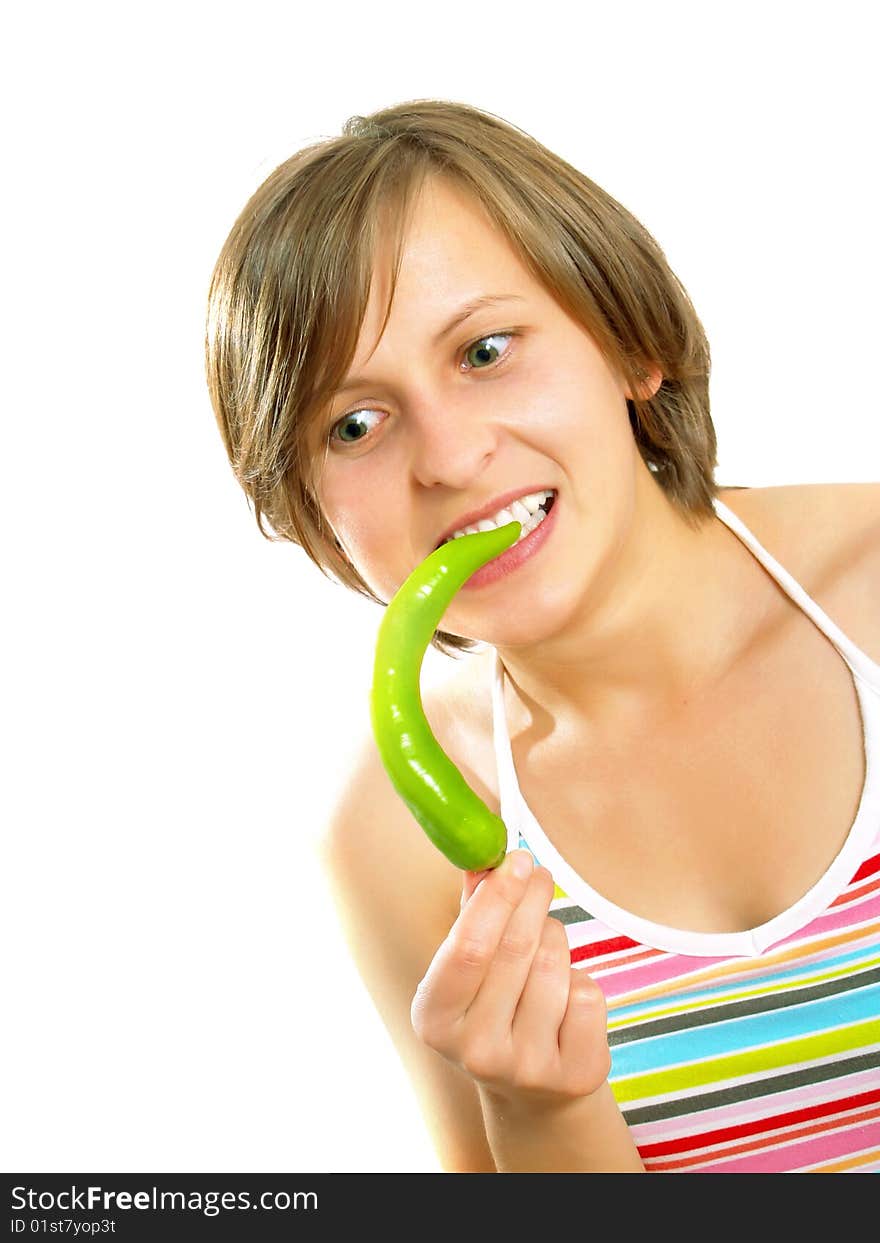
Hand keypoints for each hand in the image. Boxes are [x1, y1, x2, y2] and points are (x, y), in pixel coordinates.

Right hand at [410, 849, 610, 1110]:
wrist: (532, 1091)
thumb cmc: (493, 1006)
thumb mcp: (468, 967)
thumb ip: (472, 912)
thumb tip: (484, 857)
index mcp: (434, 1018)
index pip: (468, 946)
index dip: (496, 897)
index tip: (516, 859)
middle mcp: (475, 1050)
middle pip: (516, 950)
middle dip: (532, 900)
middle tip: (539, 873)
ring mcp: (526, 1068)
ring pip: (554, 966)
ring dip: (555, 938)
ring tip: (546, 940)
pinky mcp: (572, 1074)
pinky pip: (587, 994)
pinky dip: (580, 976)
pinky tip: (564, 989)